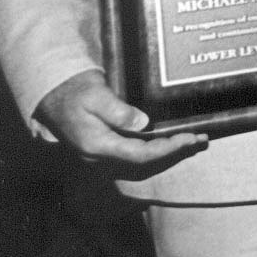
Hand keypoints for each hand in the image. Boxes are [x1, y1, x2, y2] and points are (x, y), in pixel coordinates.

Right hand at [35, 69, 205, 166]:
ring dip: (170, 154)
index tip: (189, 138)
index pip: (139, 155)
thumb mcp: (95, 95)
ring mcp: (103, 158)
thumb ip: (117, 110)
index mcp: (97, 145)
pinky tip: (174, 144)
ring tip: (196, 143)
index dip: (167, 149)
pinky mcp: (107, 152)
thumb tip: (142, 122)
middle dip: (176, 153)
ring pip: (142, 163)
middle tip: (202, 140)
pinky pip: (137, 158)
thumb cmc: (75, 93)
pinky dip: (158, 153)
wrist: (54, 98)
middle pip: (145, 163)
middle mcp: (100, 158)